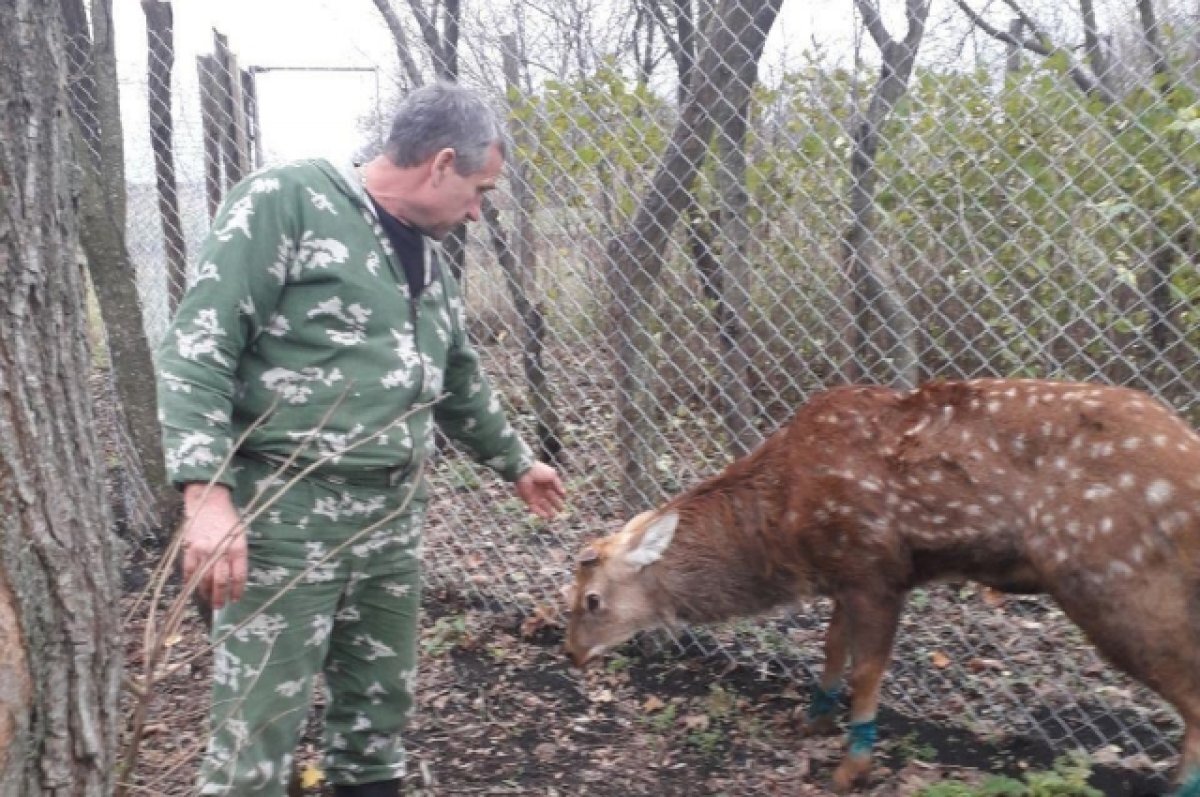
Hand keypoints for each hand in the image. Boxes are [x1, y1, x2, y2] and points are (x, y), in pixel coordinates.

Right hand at [180, 484, 247, 609]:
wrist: (208, 501)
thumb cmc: (228, 519)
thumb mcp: (240, 535)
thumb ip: (238, 556)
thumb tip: (234, 578)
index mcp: (238, 548)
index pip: (238, 576)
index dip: (237, 590)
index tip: (235, 599)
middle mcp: (221, 551)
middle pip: (220, 582)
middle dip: (220, 597)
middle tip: (220, 606)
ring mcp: (203, 551)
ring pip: (204, 580)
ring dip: (206, 593)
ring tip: (208, 600)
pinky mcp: (189, 549)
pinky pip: (188, 572)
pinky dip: (190, 583)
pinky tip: (193, 589)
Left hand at [515, 462, 565, 519]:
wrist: (525, 472)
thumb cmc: (539, 471)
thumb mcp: (552, 475)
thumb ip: (558, 484)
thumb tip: (564, 493)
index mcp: (547, 483)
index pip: (555, 492)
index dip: (560, 497)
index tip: (564, 501)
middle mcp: (541, 490)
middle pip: (550, 500)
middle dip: (556, 505)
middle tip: (561, 510)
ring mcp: (535, 495)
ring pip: (543, 505)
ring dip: (548, 511)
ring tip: (553, 516)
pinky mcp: (529, 500)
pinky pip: (535, 508)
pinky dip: (540, 512)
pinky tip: (546, 517)